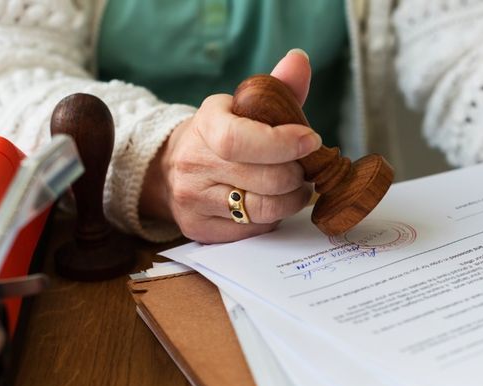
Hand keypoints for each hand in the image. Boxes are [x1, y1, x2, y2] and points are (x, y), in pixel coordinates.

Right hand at [140, 50, 319, 242]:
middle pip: (265, 180)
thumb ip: (277, 86)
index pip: (240, 139)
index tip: (311, 141)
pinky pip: (253, 230)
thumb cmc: (222, 135)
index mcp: (205, 125)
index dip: (282, 144)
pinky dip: (271, 218)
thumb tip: (300, 60)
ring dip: (292, 200)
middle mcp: (193, 164)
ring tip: (296, 187)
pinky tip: (270, 203)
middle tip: (304, 169)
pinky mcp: (199, 228)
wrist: (171, 167)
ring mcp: (193, 200)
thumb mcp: (244, 106)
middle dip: (297, 175)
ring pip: (262, 210)